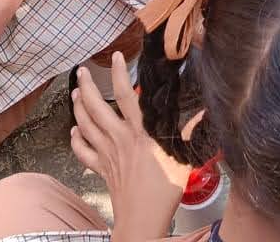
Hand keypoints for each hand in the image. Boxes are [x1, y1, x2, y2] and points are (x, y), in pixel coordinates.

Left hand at [70, 53, 189, 235]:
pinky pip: (82, 152)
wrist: (142, 221)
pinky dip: (75, 139)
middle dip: (87, 86)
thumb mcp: (184, 158)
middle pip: (96, 107)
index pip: (126, 96)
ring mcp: (107, 154)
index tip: (117, 57)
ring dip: (78, 107)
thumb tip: (205, 112)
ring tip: (76, 93)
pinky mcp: (101, 169)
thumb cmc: (164, 191)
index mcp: (139, 132)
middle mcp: (119, 139)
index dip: (119, 74)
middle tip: (83, 71)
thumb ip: (191, 133)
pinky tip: (74, 131)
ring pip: (85, 125)